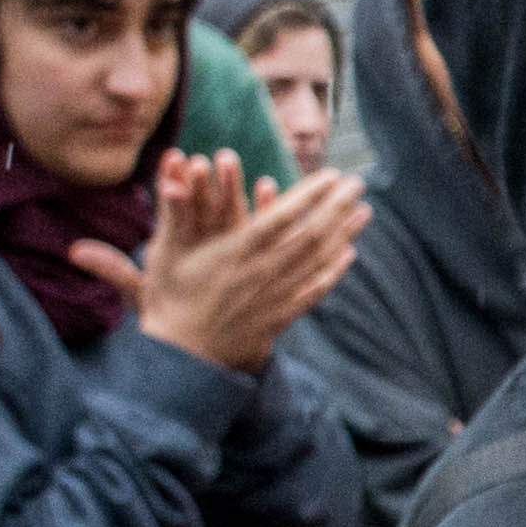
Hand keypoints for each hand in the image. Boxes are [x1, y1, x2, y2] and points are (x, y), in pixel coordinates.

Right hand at [87, 152, 367, 375]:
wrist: (184, 362)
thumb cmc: (167, 305)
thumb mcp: (160, 258)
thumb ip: (169, 212)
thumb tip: (163, 164)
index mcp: (234, 254)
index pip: (281, 218)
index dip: (310, 195)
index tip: (331, 176)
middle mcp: (261, 273)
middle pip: (308, 235)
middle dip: (336, 207)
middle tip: (358, 183)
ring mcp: (274, 296)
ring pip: (316, 261)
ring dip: (343, 234)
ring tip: (365, 211)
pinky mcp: (280, 316)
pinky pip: (312, 291)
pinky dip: (332, 272)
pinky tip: (349, 255)